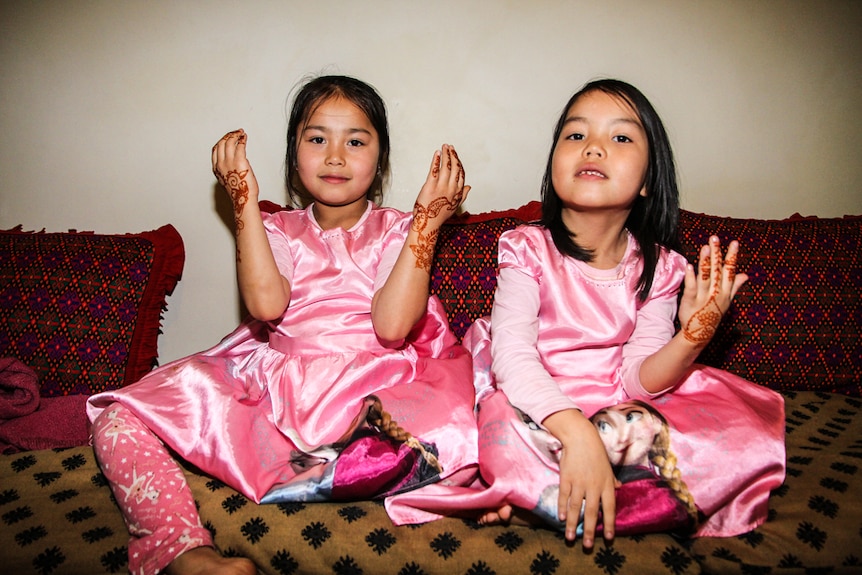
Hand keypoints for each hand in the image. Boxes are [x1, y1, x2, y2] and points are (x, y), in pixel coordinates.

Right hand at [212, 129, 259, 231]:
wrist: (243, 198)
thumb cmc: (239, 192)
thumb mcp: (228, 180)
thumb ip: (228, 170)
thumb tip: (235, 163)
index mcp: (216, 168)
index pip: (215, 150)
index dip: (221, 141)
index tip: (227, 138)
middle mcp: (221, 164)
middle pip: (221, 143)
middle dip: (228, 135)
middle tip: (235, 132)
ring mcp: (229, 161)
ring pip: (229, 142)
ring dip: (235, 135)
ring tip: (241, 133)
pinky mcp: (239, 160)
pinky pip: (240, 145)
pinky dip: (242, 139)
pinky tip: (244, 137)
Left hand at [412, 144, 470, 231]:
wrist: (428, 223)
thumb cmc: (440, 216)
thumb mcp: (455, 206)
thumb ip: (463, 195)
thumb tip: (469, 187)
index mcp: (458, 192)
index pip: (461, 173)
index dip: (459, 163)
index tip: (456, 155)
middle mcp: (451, 188)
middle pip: (455, 168)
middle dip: (453, 155)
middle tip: (450, 147)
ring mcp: (441, 187)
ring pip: (446, 167)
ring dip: (446, 154)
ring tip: (444, 147)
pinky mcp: (430, 186)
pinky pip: (434, 170)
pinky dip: (436, 160)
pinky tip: (437, 153)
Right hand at [546, 410, 616, 547]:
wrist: (580, 438)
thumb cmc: (596, 452)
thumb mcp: (608, 467)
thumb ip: (612, 480)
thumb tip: (618, 489)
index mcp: (607, 484)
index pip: (609, 508)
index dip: (608, 523)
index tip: (608, 538)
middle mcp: (594, 486)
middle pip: (591, 512)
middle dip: (589, 531)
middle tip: (587, 545)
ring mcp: (579, 482)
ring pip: (576, 507)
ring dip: (573, 524)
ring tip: (570, 537)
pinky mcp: (566, 478)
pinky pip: (564, 496)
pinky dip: (562, 508)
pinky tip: (562, 518)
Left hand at [678, 236, 747, 346]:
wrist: (699, 333)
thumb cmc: (712, 314)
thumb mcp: (726, 301)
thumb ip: (735, 286)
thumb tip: (745, 274)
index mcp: (726, 292)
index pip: (730, 271)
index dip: (732, 257)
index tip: (735, 243)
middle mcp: (716, 293)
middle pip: (717, 271)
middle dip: (717, 254)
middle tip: (715, 238)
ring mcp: (704, 298)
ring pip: (705, 277)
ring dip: (705, 262)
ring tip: (705, 247)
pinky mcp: (690, 302)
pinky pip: (692, 288)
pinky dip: (691, 277)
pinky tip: (690, 266)